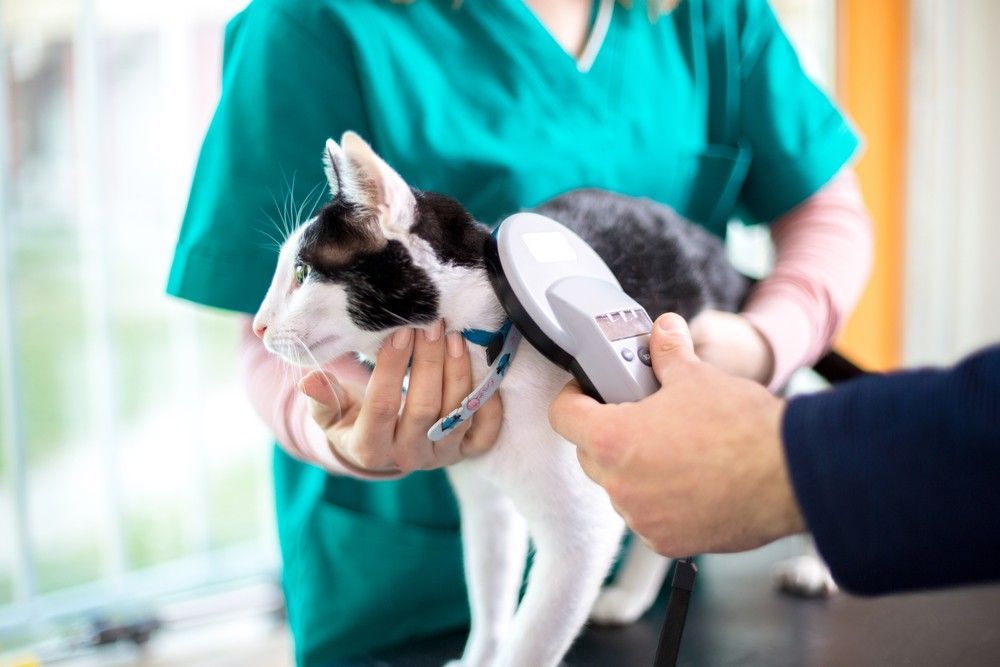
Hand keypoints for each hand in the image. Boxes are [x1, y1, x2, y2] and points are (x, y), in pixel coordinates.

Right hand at [299, 320, 502, 474]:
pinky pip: (486, 432)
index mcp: (369, 448)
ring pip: (456, 415)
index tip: (399, 332)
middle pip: (424, 408)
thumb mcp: (329, 415)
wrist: (380, 452)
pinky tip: (482, 369)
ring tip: (454, 336)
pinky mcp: (465, 453)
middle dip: (429, 362)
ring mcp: (440, 456)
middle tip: (432, 324)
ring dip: (458, 373)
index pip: (382, 406)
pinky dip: (489, 402)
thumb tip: (310, 380)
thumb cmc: (352, 422)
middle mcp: (408, 457)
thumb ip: (322, 398)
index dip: (391, 368)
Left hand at [548, 313, 804, 556]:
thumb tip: (663, 330)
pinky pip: (647, 517)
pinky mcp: (667, 542)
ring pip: (620, 488)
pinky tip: (690, 481)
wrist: (792, 476)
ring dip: (635, 469)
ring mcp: (642, 518)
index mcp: (613, 439)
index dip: (574, 397)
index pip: (563, 416)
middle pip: (589, 453)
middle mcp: (619, 486)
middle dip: (607, 432)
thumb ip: (668, 352)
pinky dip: (660, 500)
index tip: (591, 391)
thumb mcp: (697, 377)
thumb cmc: (743, 428)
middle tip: (639, 415)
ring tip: (673, 449)